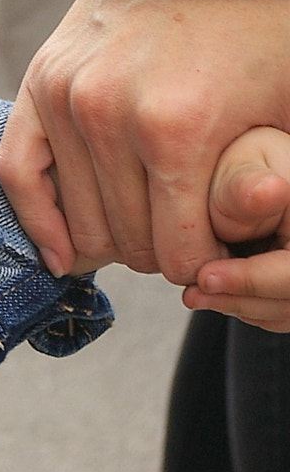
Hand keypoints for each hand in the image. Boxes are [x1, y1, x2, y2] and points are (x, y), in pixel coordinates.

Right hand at [0, 0, 289, 282]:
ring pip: (78, 217)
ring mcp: (65, 96)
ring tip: (145, 225)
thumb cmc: (264, 33)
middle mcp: (107, 115)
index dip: (206, 264)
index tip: (224, 252)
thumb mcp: (288, 114)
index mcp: (177, 130)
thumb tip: (219, 270)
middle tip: (187, 234)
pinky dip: (37, 218)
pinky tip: (60, 251)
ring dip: (111, 236)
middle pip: (127, 240)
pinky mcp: (39, 81)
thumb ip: (263, 193)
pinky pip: (16, 170)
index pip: (179, 252)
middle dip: (161, 251)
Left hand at [183, 128, 289, 329]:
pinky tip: (216, 290)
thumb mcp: (238, 162)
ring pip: (286, 311)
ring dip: (239, 306)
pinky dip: (248, 307)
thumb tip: (271, 193)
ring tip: (196, 292)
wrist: (244, 174)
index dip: (252, 280)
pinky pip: (281, 311)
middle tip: (192, 293)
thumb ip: (244, 187)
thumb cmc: (238, 161)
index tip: (203, 276)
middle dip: (240, 298)